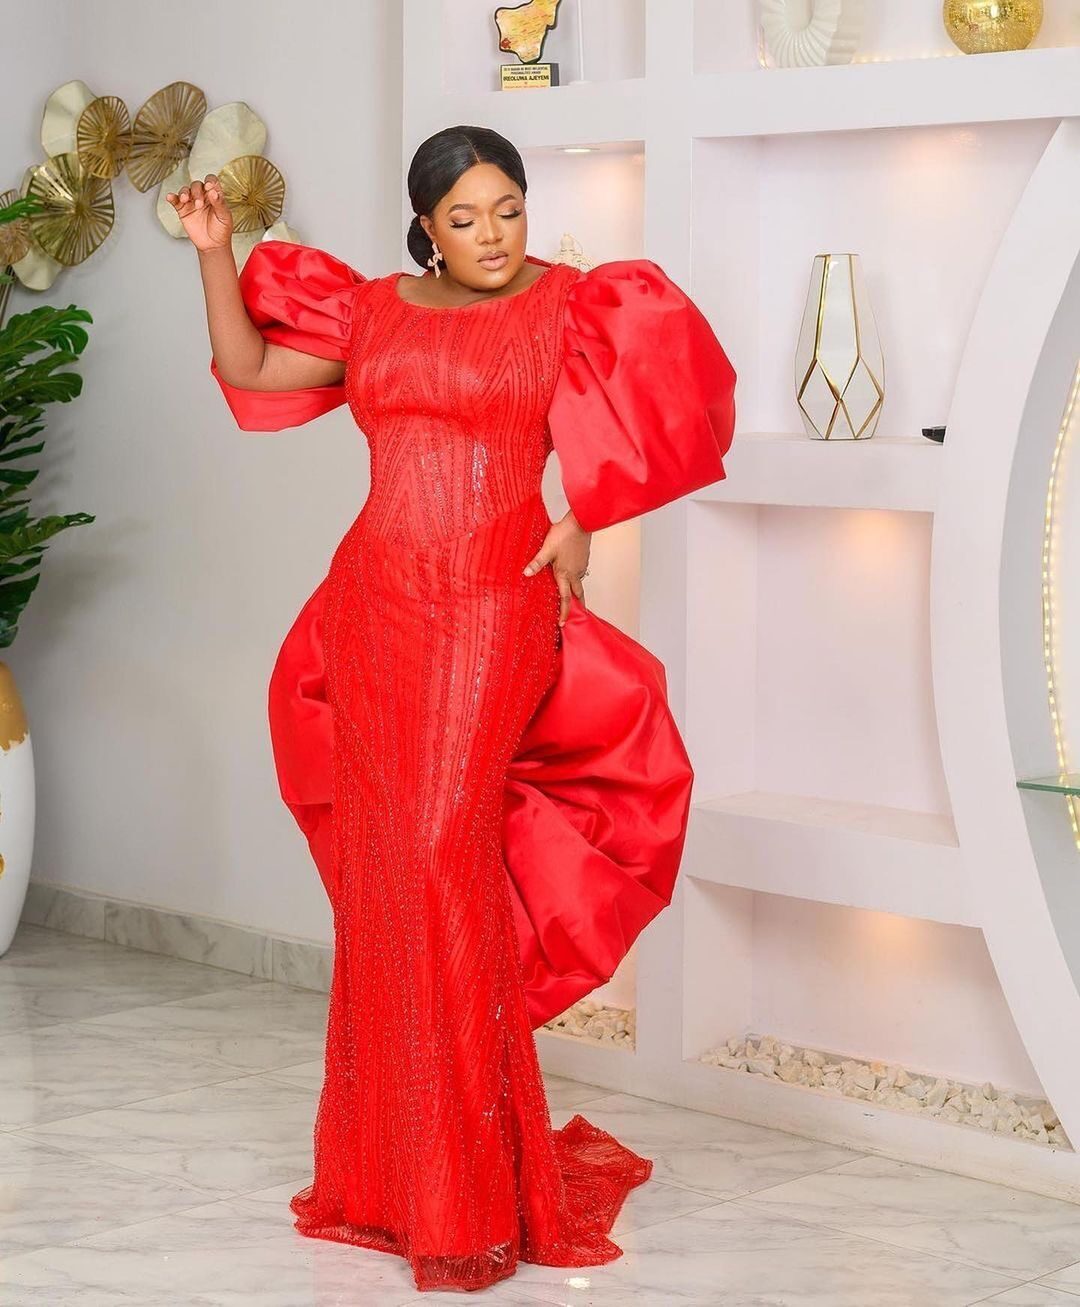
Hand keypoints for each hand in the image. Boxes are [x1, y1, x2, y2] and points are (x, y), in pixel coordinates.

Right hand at [165, 174, 232, 252]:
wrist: (213, 245)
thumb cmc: (222, 230)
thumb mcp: (225, 216)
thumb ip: (220, 203)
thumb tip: (214, 192)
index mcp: (215, 195)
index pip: (211, 181)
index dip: (209, 180)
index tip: (209, 186)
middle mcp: (203, 196)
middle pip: (197, 185)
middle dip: (197, 192)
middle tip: (199, 204)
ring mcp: (192, 202)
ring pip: (185, 190)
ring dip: (184, 193)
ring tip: (185, 200)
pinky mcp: (183, 210)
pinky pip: (175, 201)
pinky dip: (172, 197)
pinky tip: (170, 197)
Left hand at [523, 510, 591, 625]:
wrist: (582, 522)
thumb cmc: (565, 534)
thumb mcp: (547, 548)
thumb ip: (537, 562)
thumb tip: (527, 573)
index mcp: (565, 574)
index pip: (565, 599)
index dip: (564, 612)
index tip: (562, 623)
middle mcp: (575, 573)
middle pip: (577, 595)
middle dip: (576, 606)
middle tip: (574, 615)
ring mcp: (581, 566)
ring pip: (579, 583)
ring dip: (576, 592)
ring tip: (571, 597)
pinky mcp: (584, 559)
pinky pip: (580, 573)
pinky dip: (575, 579)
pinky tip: (570, 575)